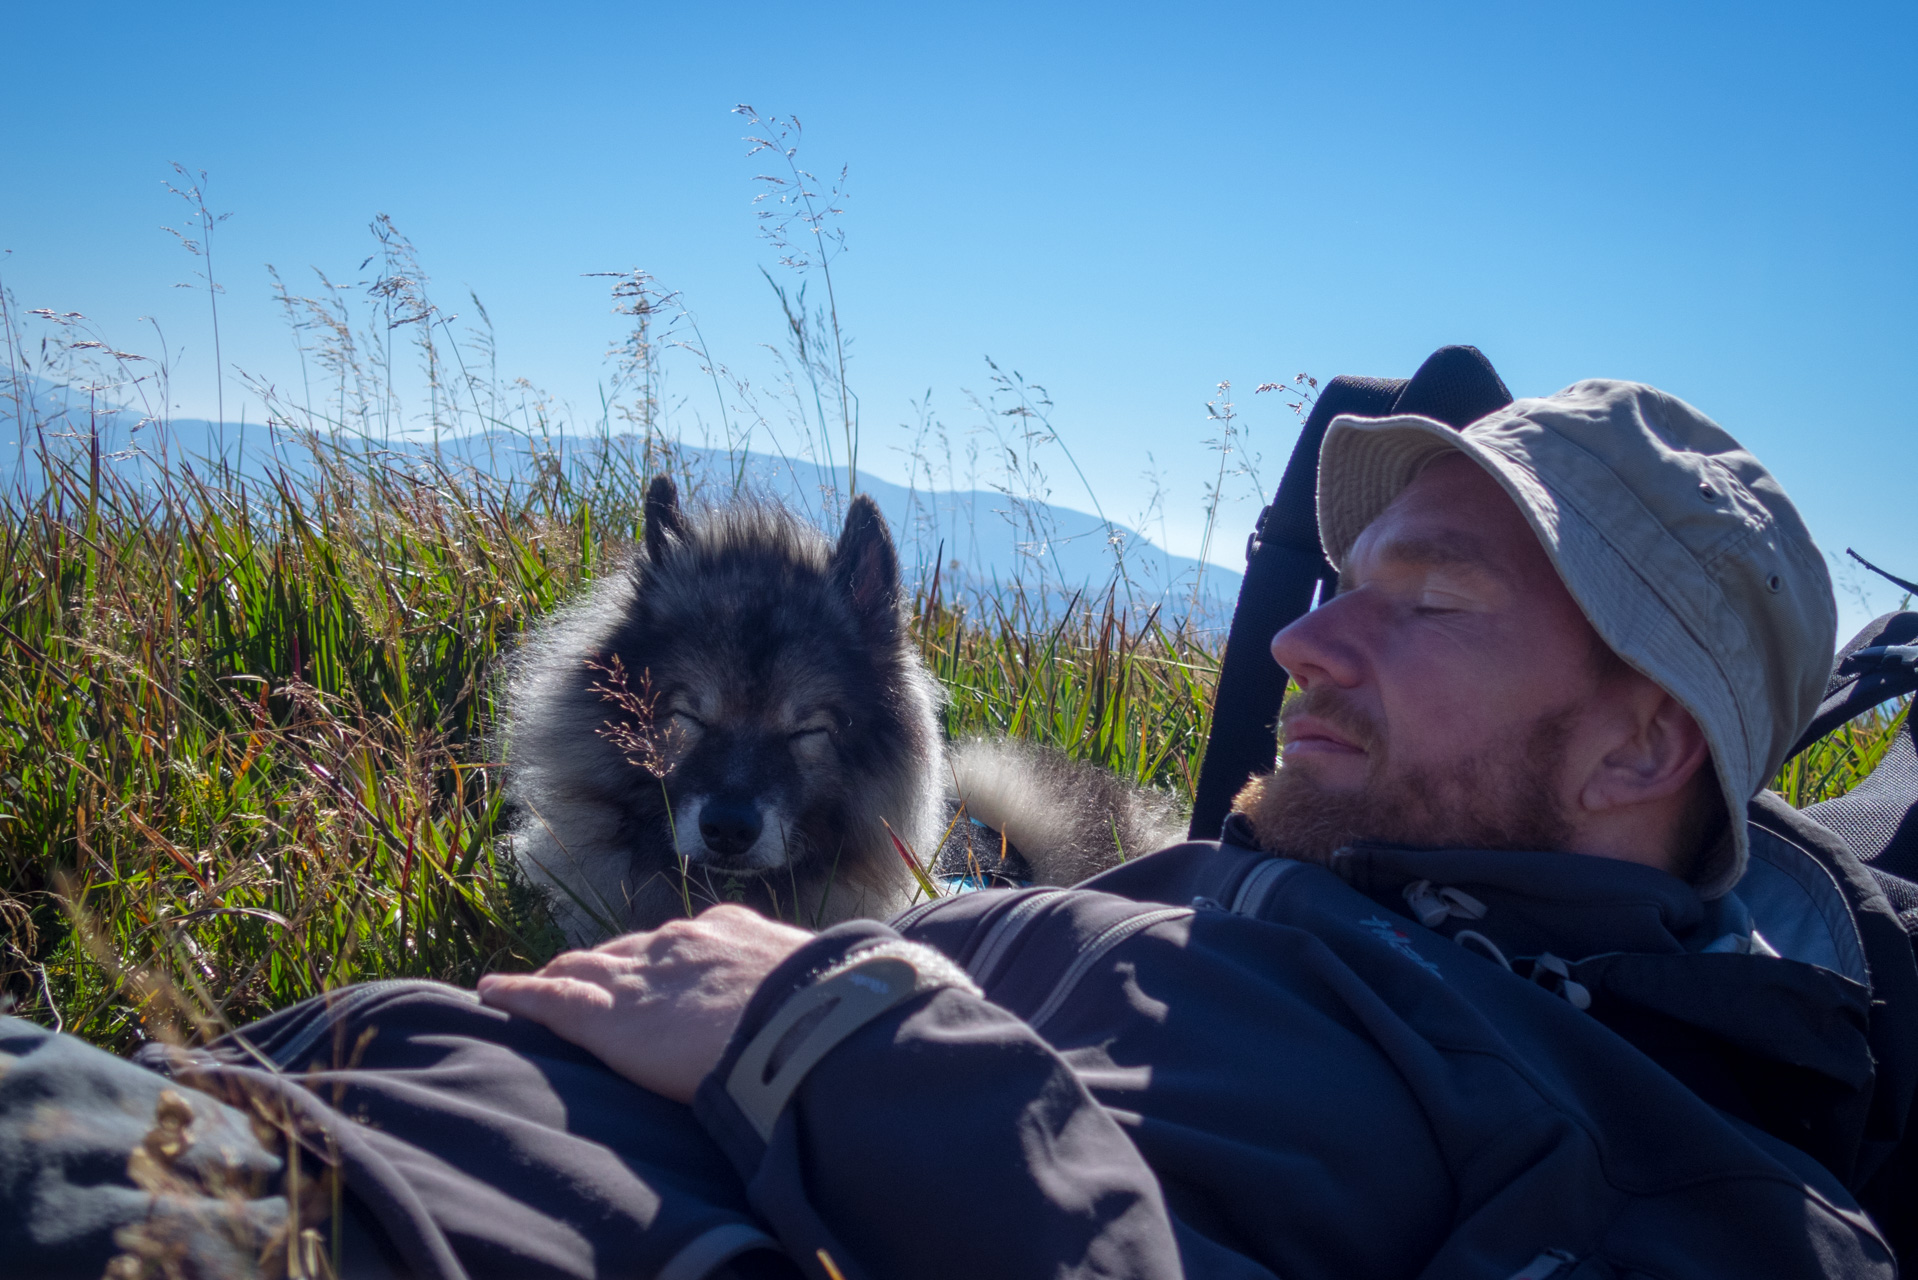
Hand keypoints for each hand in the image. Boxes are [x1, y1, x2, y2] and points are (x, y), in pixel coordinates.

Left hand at [476, 904, 812, 1102]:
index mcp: (727, 933)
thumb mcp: (816, 987)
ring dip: (560, 978)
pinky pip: (550, 1000)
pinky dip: (519, 995)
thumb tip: (828, 1013)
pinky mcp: (609, 1015)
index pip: (679, 946)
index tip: (652, 977)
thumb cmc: (825, 1011)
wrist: (806, 1023)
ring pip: (584, 971)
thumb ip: (799, 994)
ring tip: (534, 987)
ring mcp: (640, 975)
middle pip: (625, 953)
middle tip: (583, 983)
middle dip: (602, 966)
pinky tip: (493, 993)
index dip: (657, 962)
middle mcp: (677, 943)